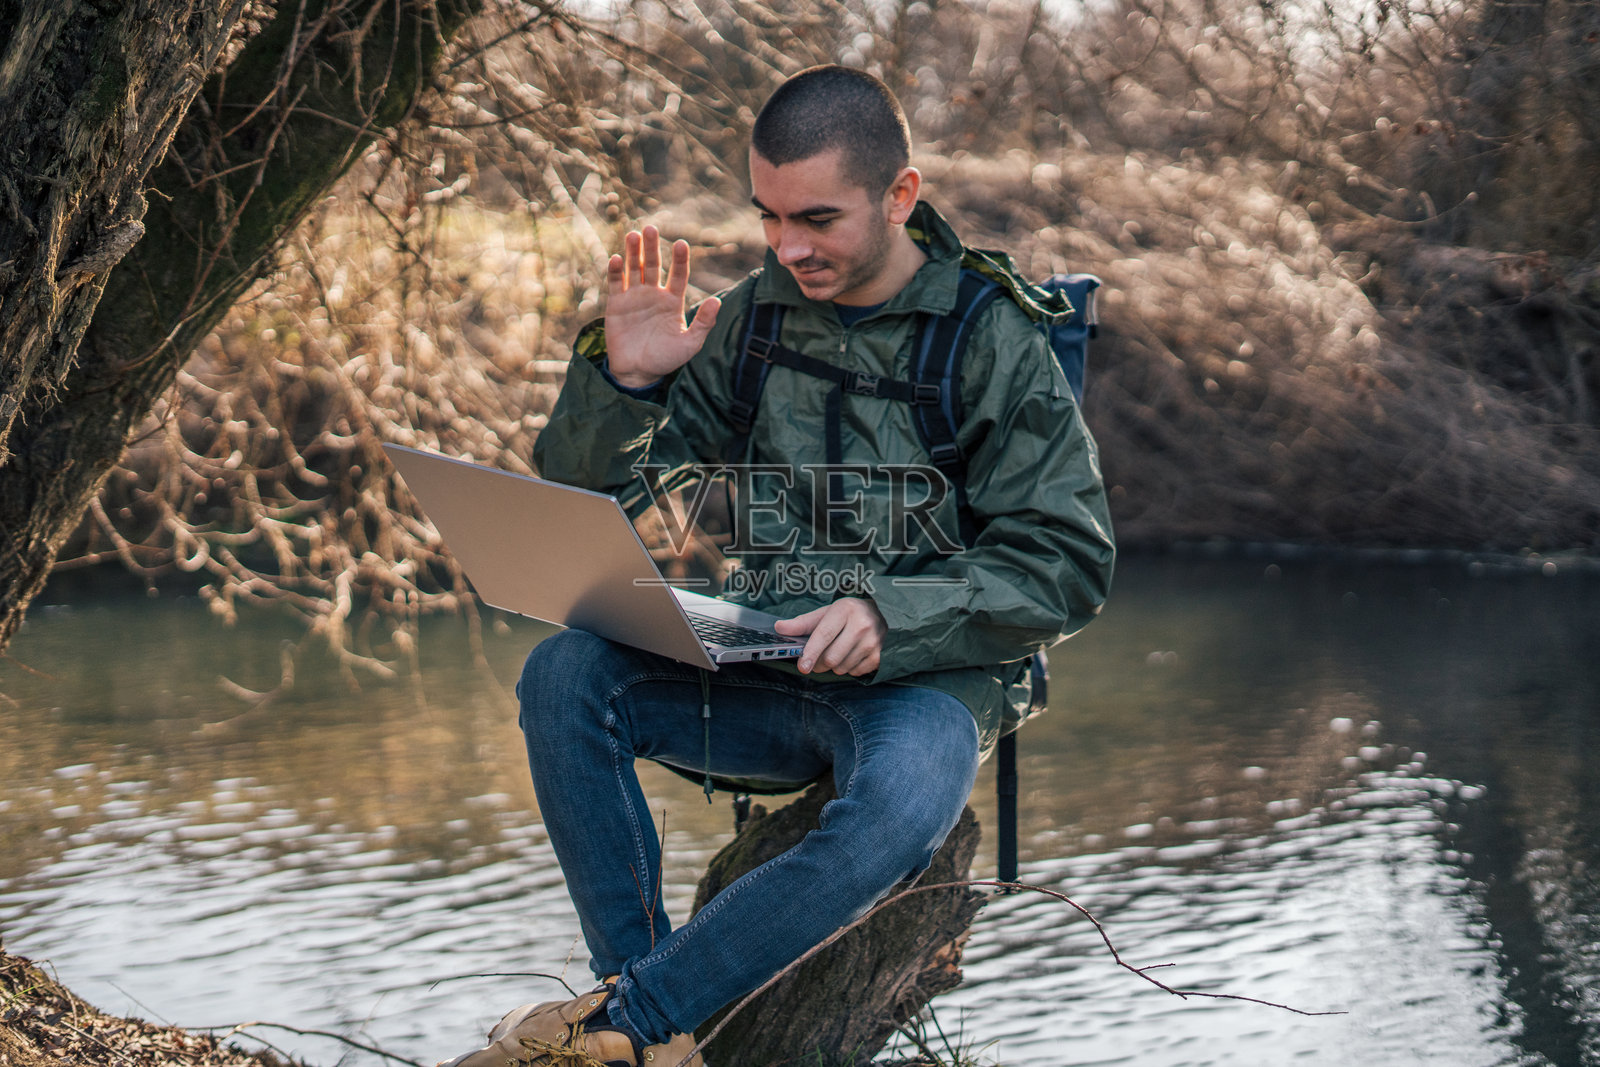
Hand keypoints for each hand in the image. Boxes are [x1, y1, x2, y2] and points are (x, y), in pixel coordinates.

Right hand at [604, 225, 720, 387]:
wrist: (638, 373)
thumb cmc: (666, 359)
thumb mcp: (690, 344)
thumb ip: (704, 323)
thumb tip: (717, 301)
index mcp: (673, 301)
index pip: (678, 274)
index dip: (679, 259)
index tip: (682, 244)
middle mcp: (654, 294)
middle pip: (653, 265)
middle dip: (652, 247)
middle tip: (650, 229)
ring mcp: (634, 297)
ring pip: (634, 269)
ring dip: (633, 252)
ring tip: (633, 235)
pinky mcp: (616, 304)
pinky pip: (616, 283)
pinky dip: (616, 270)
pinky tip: (617, 258)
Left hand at [774, 598, 886, 676]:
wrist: (883, 614)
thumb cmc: (848, 614)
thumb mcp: (826, 613)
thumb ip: (802, 623)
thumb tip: (779, 627)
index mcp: (845, 610)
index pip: (824, 635)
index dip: (811, 653)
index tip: (802, 666)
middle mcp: (861, 624)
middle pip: (831, 657)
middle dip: (819, 663)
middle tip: (817, 660)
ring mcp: (873, 641)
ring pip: (842, 667)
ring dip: (834, 666)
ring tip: (838, 653)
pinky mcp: (880, 655)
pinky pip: (855, 672)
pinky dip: (848, 669)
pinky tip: (852, 656)